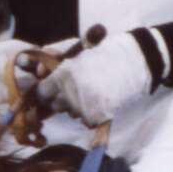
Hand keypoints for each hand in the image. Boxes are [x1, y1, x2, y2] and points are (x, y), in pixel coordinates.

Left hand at [35, 30, 151, 125]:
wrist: (135, 63)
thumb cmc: (105, 54)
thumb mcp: (77, 51)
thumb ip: (54, 59)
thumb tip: (36, 71)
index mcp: (64, 74)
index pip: (42, 92)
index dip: (46, 90)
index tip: (53, 88)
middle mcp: (71, 92)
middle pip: (54, 105)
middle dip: (60, 98)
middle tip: (76, 87)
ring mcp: (83, 107)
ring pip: (69, 113)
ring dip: (75, 105)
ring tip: (91, 91)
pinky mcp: (96, 117)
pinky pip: (84, 120)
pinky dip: (89, 113)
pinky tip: (99, 100)